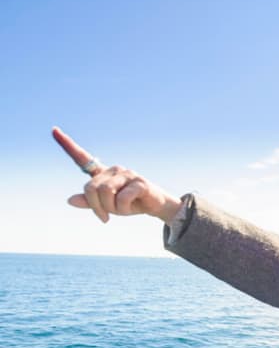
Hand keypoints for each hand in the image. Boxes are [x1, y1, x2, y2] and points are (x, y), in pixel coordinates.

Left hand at [52, 127, 182, 222]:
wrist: (156, 207)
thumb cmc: (131, 204)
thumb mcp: (108, 205)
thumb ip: (90, 202)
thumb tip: (70, 200)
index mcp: (104, 174)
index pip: (82, 158)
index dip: (67, 145)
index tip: (54, 130)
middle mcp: (114, 170)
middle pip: (91, 187)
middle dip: (95, 206)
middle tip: (104, 217)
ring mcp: (127, 174)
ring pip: (105, 192)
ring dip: (109, 208)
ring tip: (118, 212)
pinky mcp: (139, 182)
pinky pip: (121, 198)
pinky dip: (122, 209)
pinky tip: (128, 210)